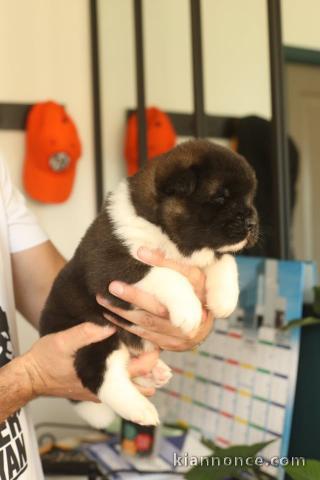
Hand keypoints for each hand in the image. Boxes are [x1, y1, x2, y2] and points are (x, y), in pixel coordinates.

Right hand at [23, 323, 158, 401]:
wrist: (31, 377)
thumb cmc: (45, 360)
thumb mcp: (63, 341)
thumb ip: (86, 333)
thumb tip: (110, 325)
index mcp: (104, 375)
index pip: (142, 368)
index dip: (152, 353)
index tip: (153, 336)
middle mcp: (108, 386)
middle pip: (145, 379)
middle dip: (153, 362)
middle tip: (153, 340)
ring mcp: (104, 389)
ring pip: (137, 385)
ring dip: (144, 371)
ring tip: (145, 348)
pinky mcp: (99, 387)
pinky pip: (124, 384)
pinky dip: (133, 374)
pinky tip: (130, 357)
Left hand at [97, 248, 213, 350]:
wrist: (205, 323)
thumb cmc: (196, 293)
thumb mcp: (189, 273)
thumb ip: (167, 262)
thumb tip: (141, 251)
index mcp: (200, 294)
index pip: (183, 275)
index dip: (163, 264)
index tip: (140, 252)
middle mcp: (193, 318)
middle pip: (159, 306)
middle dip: (134, 296)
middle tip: (112, 285)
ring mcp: (182, 336)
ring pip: (148, 323)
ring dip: (123, 312)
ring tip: (103, 300)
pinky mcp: (170, 345)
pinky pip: (144, 336)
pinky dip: (126, 326)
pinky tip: (111, 316)